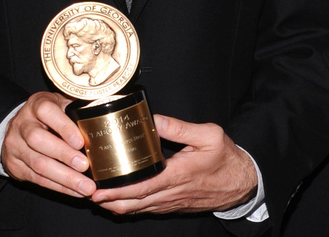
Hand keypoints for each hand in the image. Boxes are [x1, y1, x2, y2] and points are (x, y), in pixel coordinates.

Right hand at [1, 91, 96, 197]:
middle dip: (63, 155)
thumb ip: (76, 109)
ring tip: (86, 186)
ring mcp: (15, 146)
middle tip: (85, 165)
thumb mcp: (60, 103)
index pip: (46, 111)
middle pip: (38, 140)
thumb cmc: (48, 114)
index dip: (63, 126)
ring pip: (38, 164)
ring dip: (64, 177)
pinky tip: (75, 191)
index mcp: (36, 104)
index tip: (80, 141)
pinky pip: (37, 179)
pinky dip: (59, 187)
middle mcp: (22, 124)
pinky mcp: (15, 166)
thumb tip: (103, 114)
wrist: (18, 127)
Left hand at [91, 114, 257, 214]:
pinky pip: (146, 210)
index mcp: (176, 175)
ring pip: (136, 210)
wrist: (242, 183)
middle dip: (106, 200)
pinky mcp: (172, 206)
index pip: (139, 187)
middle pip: (131, 204)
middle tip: (86, 190)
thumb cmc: (226, 159)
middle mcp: (169, 193)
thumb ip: (180, 127)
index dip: (115, 190)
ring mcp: (170, 203)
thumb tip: (153, 119)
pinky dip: (129, 206)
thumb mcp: (209, 135)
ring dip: (115, 205)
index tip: (96, 187)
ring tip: (97, 194)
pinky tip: (120, 198)